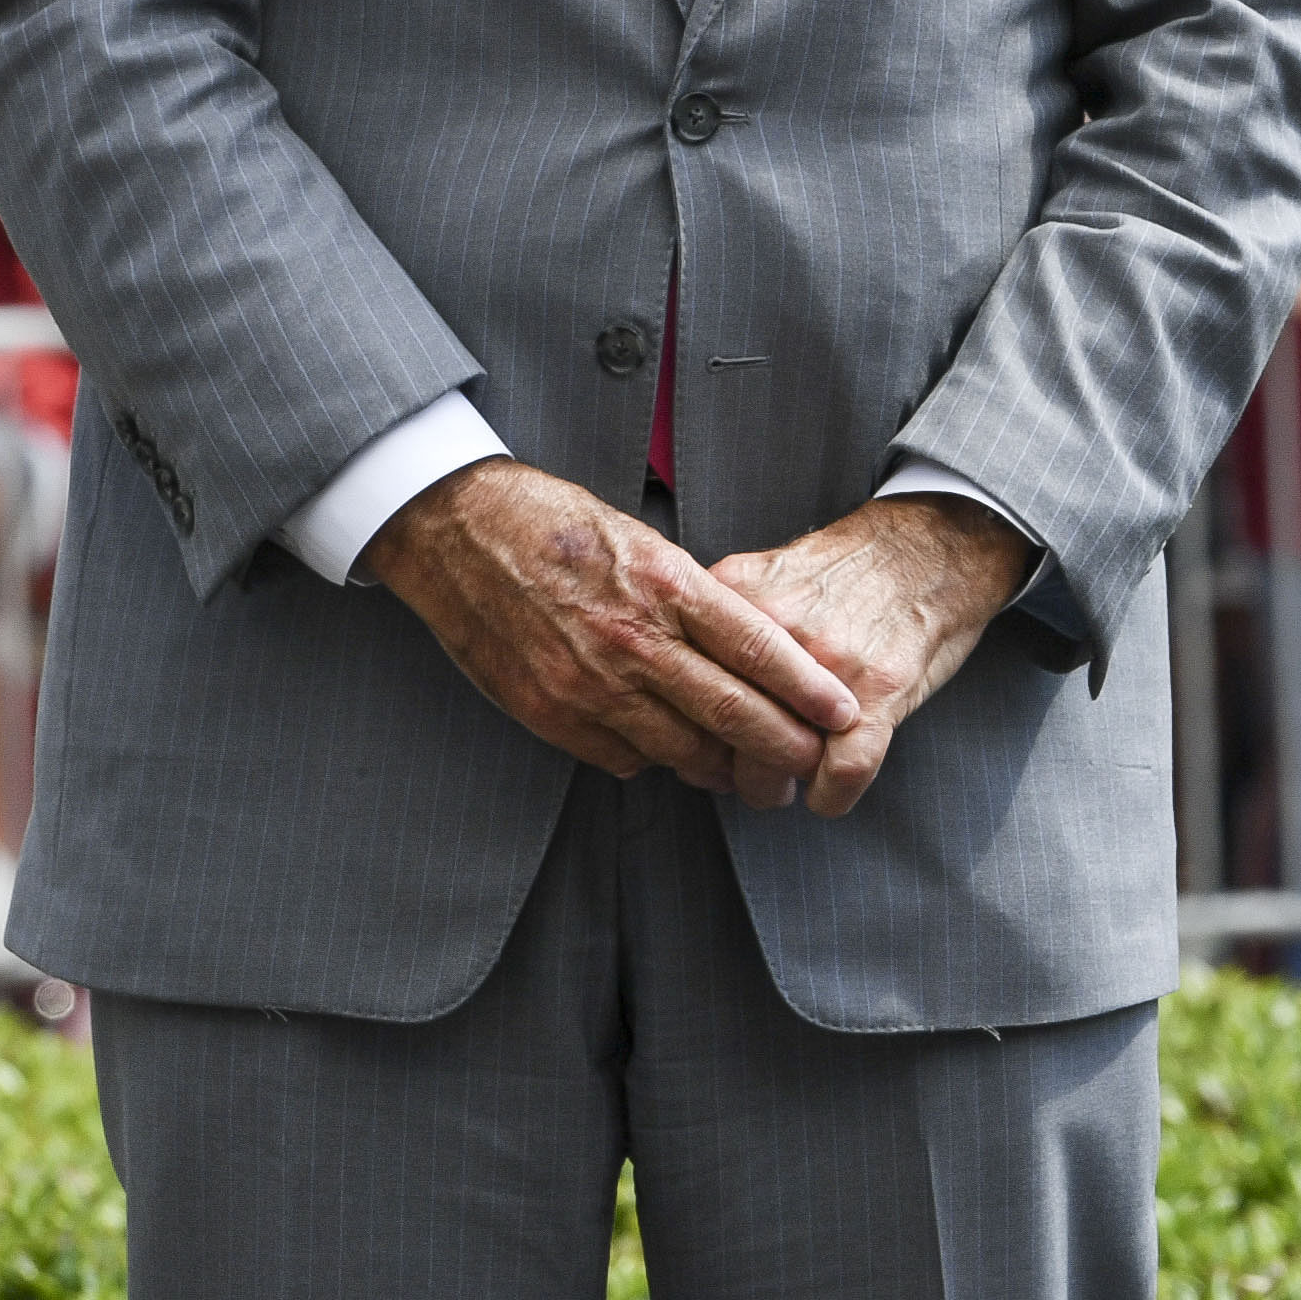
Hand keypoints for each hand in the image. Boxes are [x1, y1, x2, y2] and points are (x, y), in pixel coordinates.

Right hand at [363, 458, 858, 800]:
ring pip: (680, 748)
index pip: (759, 649)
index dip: (808, 690)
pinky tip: (671, 755)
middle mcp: (633, 640)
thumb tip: (741, 651)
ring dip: (722, 766)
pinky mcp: (548, 712)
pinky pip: (621, 757)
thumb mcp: (642, 541)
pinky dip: (654, 760)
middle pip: (731, 711)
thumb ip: (690, 600)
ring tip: (750, 774)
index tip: (842, 713)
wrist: (458, 529)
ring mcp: (588, 684)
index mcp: (666, 585)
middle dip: (782, 746)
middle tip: (811, 765)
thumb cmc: (558, 525)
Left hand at [713, 496, 1038, 816]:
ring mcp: (828, 665)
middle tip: (739, 777)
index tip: (698, 748)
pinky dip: (831, 797)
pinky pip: (841, 772)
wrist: (931, 545)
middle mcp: (774, 632)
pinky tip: (830, 795)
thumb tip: (678, 684)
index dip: (684, 730)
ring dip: (772, 790)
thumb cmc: (849, 567)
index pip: (684, 689)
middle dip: (724, 771)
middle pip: (719, 733)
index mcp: (735, 599)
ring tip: (785, 787)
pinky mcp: (880, 692)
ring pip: (772, 762)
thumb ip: (720, 623)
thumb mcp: (765, 574)